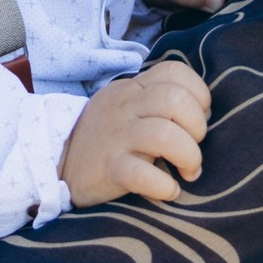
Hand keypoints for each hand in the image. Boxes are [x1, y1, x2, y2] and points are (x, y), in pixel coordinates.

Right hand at [61, 57, 211, 207]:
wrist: (60, 164)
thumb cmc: (106, 136)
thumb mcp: (126, 105)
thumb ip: (156, 99)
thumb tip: (203, 112)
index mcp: (132, 88)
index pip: (174, 72)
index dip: (198, 93)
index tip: (199, 117)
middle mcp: (125, 107)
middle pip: (175, 100)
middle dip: (197, 126)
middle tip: (195, 146)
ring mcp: (117, 137)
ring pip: (165, 135)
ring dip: (189, 156)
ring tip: (189, 171)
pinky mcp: (110, 169)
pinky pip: (144, 175)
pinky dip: (165, 186)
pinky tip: (170, 190)